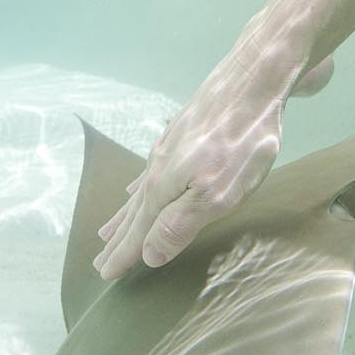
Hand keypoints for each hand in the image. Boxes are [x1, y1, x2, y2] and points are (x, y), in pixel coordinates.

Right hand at [93, 51, 331, 279]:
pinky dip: (140, 184)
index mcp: (164, 188)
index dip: (124, 255)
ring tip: (109, 230)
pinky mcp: (182, 133)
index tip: (105, 275)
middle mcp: (159, 168)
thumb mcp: (216, 194)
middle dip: (119, 239)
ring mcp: (169, 148)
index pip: (139, 231)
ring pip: (140, 189)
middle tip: (100, 262)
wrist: (254, 79)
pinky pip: (151, 168)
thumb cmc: (241, 141)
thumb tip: (147, 255)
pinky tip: (138, 184)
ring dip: (125, 214)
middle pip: (135, 212)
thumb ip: (180, 225)